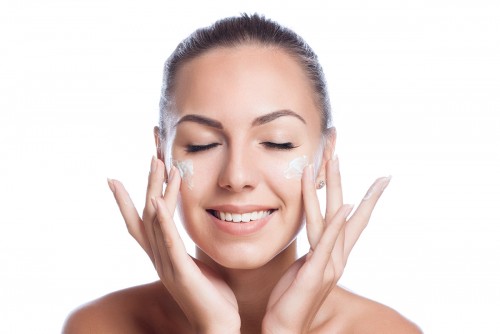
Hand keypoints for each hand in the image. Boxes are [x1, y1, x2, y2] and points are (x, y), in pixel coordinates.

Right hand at [107, 157, 240, 333]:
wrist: (218, 325)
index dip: (126, 202)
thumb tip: (193, 233)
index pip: (140, 223)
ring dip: (155, 190)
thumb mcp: (198, 266)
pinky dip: (160, 221)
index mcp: (163, 256)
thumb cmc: (211, 296)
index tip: (115, 180)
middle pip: (145, 214)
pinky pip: (168, 242)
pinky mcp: (180, 272)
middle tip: (151, 156)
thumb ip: (189, 249)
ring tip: (157, 164)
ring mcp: (166, 264)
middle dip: (148, 184)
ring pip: (155, 221)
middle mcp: (159, 257)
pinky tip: (156, 201)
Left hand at [262, 156, 390, 333]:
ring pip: (332, 219)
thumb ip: (314, 251)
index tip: (379, 177)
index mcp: (334, 255)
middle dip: (340, 179)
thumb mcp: (303, 268)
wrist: (284, 328)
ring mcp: (328, 265)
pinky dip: (336, 224)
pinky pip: (326, 243)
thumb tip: (314, 236)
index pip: (353, 220)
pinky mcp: (315, 274)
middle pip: (344, 210)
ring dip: (331, 188)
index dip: (365, 197)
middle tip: (339, 151)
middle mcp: (337, 257)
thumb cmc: (292, 299)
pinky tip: (345, 206)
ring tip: (331, 161)